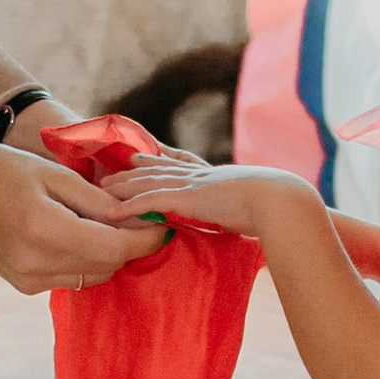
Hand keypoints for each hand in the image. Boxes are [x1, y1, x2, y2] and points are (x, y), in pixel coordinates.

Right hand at [0, 135, 155, 294]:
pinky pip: (73, 277)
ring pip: (94, 275)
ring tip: (110, 223)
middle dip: (132, 244)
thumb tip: (138, 216)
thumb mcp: (52, 173)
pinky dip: (86, 259)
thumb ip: (96, 199)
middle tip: (144, 218)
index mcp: (43, 229)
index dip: (147, 238)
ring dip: (110, 253)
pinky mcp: (24, 285)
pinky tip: (81, 234)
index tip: (166, 222)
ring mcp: (28, 280)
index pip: (114, 246)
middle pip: (108, 264)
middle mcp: (36, 263)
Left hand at [108, 158, 315, 240]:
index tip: (140, 156)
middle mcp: (199, 175)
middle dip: (131, 171)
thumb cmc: (276, 207)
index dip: (157, 161)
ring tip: (100, 190)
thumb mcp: (254, 206)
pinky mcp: (186, 199)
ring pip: (146, 182)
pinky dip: (128, 206)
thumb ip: (243, 211)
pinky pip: (148, 201)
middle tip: (108, 172)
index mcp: (214, 176)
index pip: (179, 165)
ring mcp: (191, 185)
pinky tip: (110, 213)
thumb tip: (250, 222)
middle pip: (156, 170)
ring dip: (122, 187)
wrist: (279, 200)